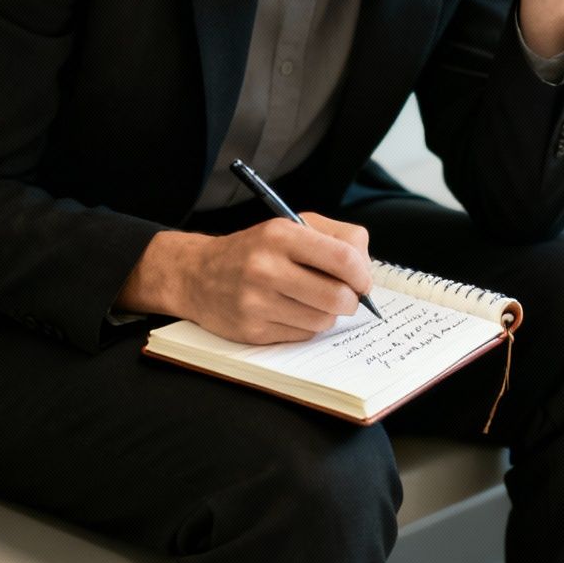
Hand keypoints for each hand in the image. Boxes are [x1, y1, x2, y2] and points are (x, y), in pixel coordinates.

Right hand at [180, 213, 373, 343]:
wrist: (198, 275)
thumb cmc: (255, 250)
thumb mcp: (290, 226)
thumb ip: (335, 238)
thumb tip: (365, 272)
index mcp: (281, 235)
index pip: (344, 259)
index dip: (363, 275)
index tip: (362, 281)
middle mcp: (266, 268)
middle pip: (338, 296)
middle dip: (351, 301)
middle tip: (345, 297)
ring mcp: (257, 302)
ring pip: (323, 320)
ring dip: (326, 314)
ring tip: (310, 301)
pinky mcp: (253, 330)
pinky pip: (302, 336)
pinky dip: (304, 327)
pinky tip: (288, 312)